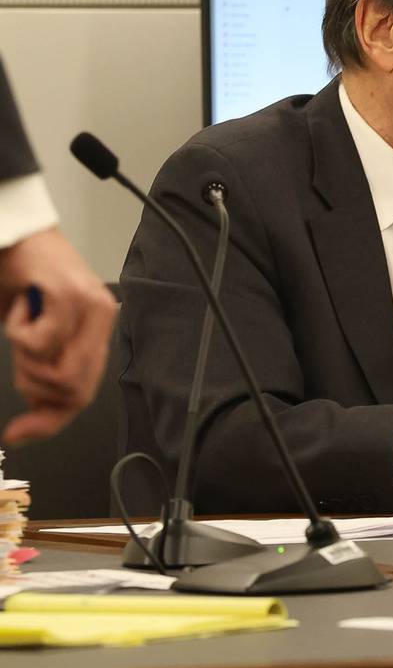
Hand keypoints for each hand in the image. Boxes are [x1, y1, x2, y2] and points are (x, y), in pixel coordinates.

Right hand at [0, 229, 117, 444]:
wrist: (17, 233)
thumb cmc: (23, 280)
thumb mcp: (36, 334)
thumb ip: (43, 371)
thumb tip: (33, 422)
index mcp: (97, 331)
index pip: (83, 393)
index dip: (50, 421)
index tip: (19, 434)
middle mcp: (101, 319)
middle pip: (73, 390)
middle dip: (33, 385)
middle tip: (20, 357)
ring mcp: (89, 306)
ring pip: (57, 371)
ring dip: (25, 358)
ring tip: (21, 327)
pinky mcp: (69, 296)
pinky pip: (39, 342)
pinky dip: (17, 331)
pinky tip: (21, 306)